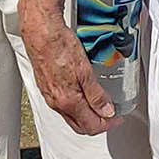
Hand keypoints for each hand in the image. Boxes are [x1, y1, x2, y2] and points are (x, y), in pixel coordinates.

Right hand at [20, 0, 114, 135]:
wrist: (40, 32)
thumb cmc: (60, 46)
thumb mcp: (85, 71)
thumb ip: (96, 94)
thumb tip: (106, 111)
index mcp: (67, 101)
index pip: (91, 126)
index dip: (108, 124)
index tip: (118, 118)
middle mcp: (56, 102)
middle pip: (79, 125)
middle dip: (97, 124)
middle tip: (111, 115)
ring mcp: (49, 95)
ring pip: (70, 116)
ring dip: (86, 115)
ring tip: (99, 104)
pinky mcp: (45, 86)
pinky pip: (62, 104)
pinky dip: (76, 106)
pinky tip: (82, 94)